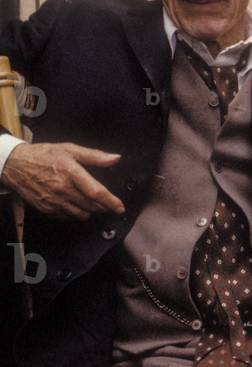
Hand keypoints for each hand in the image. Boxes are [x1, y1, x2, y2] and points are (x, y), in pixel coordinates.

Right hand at [1, 142, 124, 219]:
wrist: (16, 165)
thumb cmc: (44, 155)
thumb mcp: (70, 149)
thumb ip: (94, 156)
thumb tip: (115, 158)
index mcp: (70, 172)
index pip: (96, 192)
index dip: (111, 201)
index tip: (120, 207)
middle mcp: (63, 189)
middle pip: (91, 206)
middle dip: (103, 206)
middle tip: (106, 202)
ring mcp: (54, 201)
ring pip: (81, 214)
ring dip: (90, 210)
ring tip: (91, 202)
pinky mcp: (47, 209)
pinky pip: (68, 217)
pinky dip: (76, 213)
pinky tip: (75, 203)